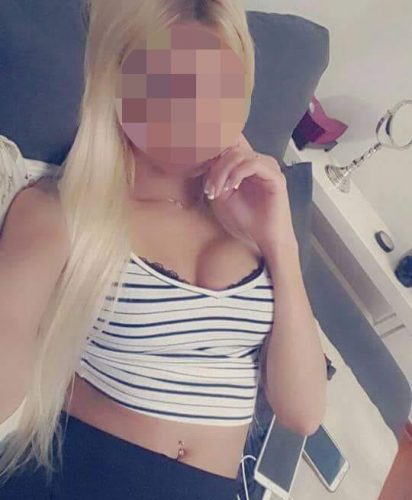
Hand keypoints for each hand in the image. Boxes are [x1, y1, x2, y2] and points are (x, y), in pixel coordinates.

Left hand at [203, 133, 297, 256]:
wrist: (264, 239)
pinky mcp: (275, 176)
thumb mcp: (220, 196)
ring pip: (239, 154)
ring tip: (217, 191)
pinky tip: (231, 188)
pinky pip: (252, 164)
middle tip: (209, 189)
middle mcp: (258, 161)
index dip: (211, 154)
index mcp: (246, 164)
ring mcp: (268, 167)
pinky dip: (237, 174)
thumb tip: (204, 159)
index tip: (197, 171)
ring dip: (223, 172)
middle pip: (230, 149)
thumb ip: (214, 176)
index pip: (228, 145)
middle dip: (215, 168)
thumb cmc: (244, 220)